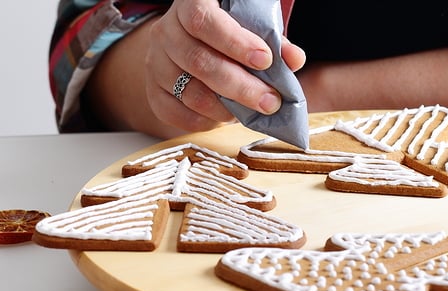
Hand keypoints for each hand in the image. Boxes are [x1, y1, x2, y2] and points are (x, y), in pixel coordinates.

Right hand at [144, 0, 305, 132]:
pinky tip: (227, 118)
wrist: (194, 44)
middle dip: (241, 86)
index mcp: (189, 5)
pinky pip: (176, 114)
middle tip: (271, 101)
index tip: (266, 60)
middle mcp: (166, 32)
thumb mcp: (251, 29)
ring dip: (227, 109)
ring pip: (190, 92)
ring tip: (253, 111)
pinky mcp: (154, 92)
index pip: (202, 20)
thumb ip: (273, 42)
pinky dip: (206, 121)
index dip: (234, 42)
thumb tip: (294, 59)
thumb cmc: (229, 34)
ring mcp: (156, 63)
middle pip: (199, 62)